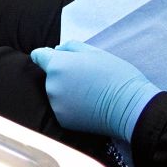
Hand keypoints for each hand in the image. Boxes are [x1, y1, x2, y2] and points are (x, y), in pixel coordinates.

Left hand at [30, 41, 161, 139]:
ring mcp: (55, 104)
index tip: (56, 58)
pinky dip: (71, 106)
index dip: (46, 55)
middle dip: (63, 74)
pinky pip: (63, 108)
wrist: (128, 106)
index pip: (38, 56)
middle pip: (50, 76)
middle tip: (86, 77)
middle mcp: (51, 85)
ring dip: (66, 91)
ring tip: (90, 92)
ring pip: (56, 92)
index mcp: (57, 65)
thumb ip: (70, 47)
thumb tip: (55, 49)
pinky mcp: (62, 119)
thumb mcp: (94, 52)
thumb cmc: (115, 75)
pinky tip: (89, 105)